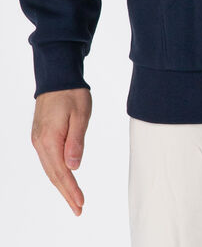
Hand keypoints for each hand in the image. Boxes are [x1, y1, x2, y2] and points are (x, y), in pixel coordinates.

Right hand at [30, 88, 91, 215]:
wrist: (57, 77)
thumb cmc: (72, 93)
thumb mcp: (80, 115)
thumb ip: (76, 141)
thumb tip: (74, 167)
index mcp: (50, 139)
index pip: (61, 172)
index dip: (71, 190)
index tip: (80, 204)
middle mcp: (40, 143)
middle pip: (53, 174)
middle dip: (66, 193)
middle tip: (78, 208)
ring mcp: (38, 140)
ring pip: (49, 168)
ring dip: (61, 184)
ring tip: (73, 198)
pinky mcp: (40, 136)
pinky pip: (48, 160)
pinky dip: (56, 172)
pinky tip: (64, 178)